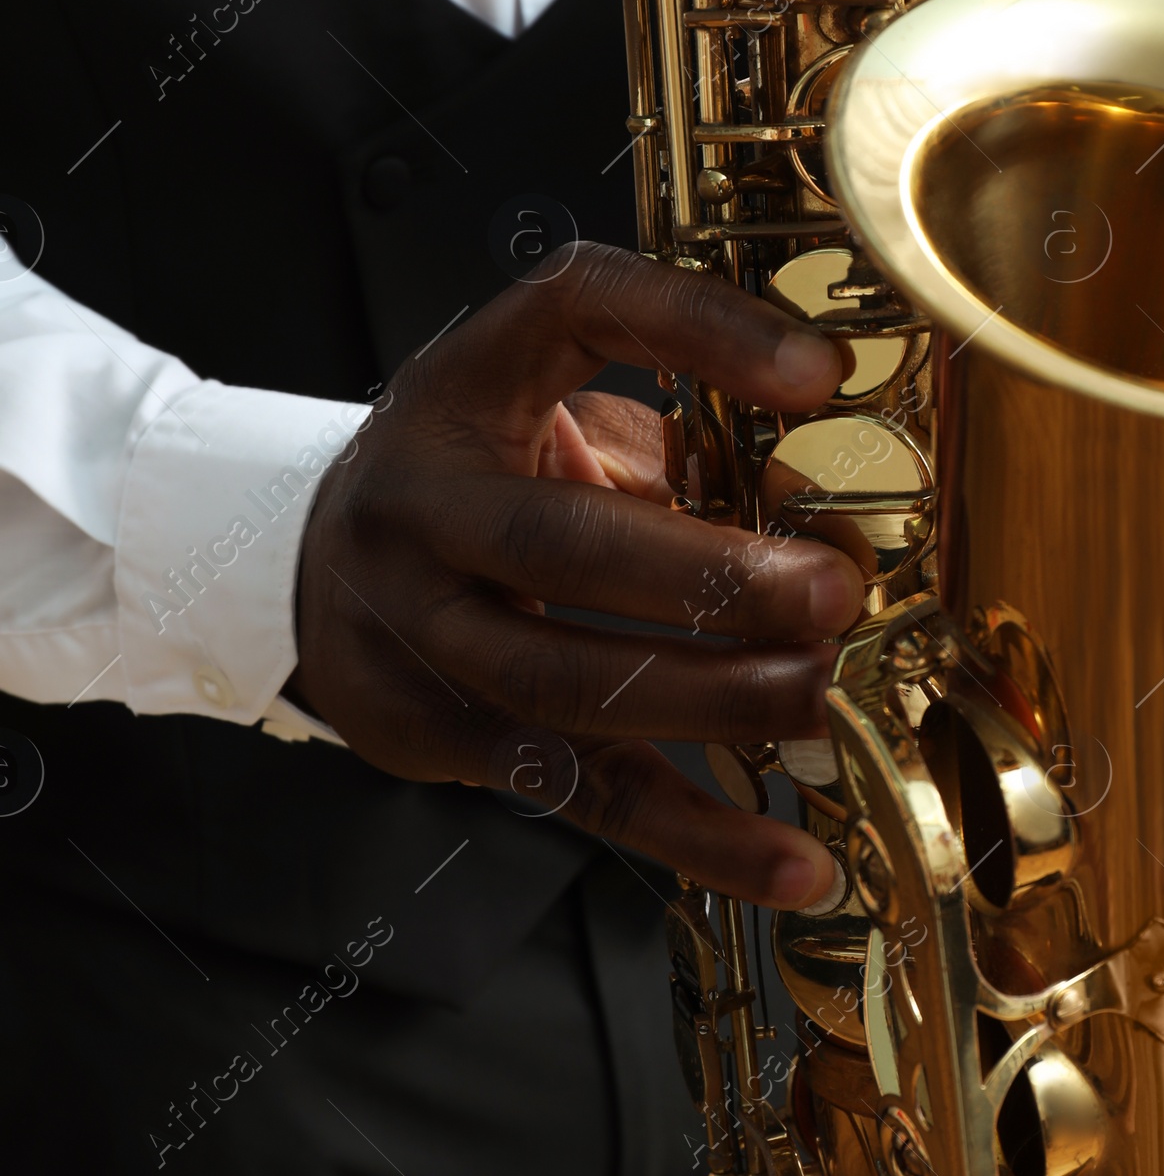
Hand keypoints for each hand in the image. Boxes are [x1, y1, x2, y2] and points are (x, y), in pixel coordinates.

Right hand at [292, 246, 864, 907]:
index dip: (697, 333)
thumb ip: (664, 428)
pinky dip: (699, 837)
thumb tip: (836, 478)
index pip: (575, 313)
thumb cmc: (474, 470)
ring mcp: (414, 634)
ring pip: (568, 686)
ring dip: (717, 700)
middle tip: (834, 592)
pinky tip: (793, 862)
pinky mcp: (438, 739)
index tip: (817, 373)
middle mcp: (420, 506)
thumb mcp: (541, 400)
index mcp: (464, 385)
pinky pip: (584, 794)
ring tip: (823, 697)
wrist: (315, 567)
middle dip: (712, 577)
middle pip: (562, 546)